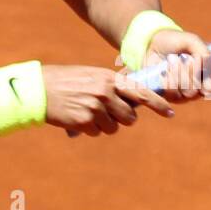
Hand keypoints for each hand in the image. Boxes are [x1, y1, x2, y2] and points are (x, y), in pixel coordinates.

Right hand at [43, 64, 174, 136]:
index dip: (159, 104)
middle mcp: (106, 92)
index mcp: (109, 79)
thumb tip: (132, 103)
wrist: (39, 89)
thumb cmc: (66, 82)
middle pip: (130, 117)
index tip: (171, 112)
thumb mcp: (92, 77)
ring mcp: (96, 108)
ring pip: (114, 127)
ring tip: (87, 112)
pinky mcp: (85, 122)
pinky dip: (90, 128)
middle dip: (122, 118)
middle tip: (107, 112)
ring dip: (104, 125)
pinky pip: (97, 132)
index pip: (141, 93)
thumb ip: (112, 87)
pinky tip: (77, 117)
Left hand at [132, 30, 210, 103]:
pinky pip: (176, 95)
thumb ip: (204, 52)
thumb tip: (206, 70)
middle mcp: (206, 83)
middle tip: (187, 59)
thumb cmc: (175, 42)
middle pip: (210, 90)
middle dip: (197, 73)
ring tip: (172, 60)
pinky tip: (164, 70)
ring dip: (180, 74)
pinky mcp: (173, 97)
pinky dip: (169, 79)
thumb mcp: (192, 40)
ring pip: (192, 93)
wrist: (150, 45)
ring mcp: (190, 93)